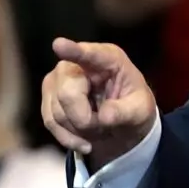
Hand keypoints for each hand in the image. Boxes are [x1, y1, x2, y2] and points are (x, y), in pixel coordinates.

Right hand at [41, 37, 156, 164]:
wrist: (122, 120)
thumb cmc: (133, 106)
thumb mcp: (140, 110)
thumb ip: (125, 112)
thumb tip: (104, 117)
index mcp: (108, 59)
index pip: (91, 55)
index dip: (73, 51)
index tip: (59, 45)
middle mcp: (77, 63)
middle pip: (67, 95)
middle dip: (85, 120)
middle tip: (104, 126)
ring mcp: (58, 78)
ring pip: (57, 112)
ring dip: (80, 130)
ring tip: (99, 129)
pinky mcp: (49, 94)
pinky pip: (50, 121)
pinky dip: (68, 137)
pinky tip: (84, 142)